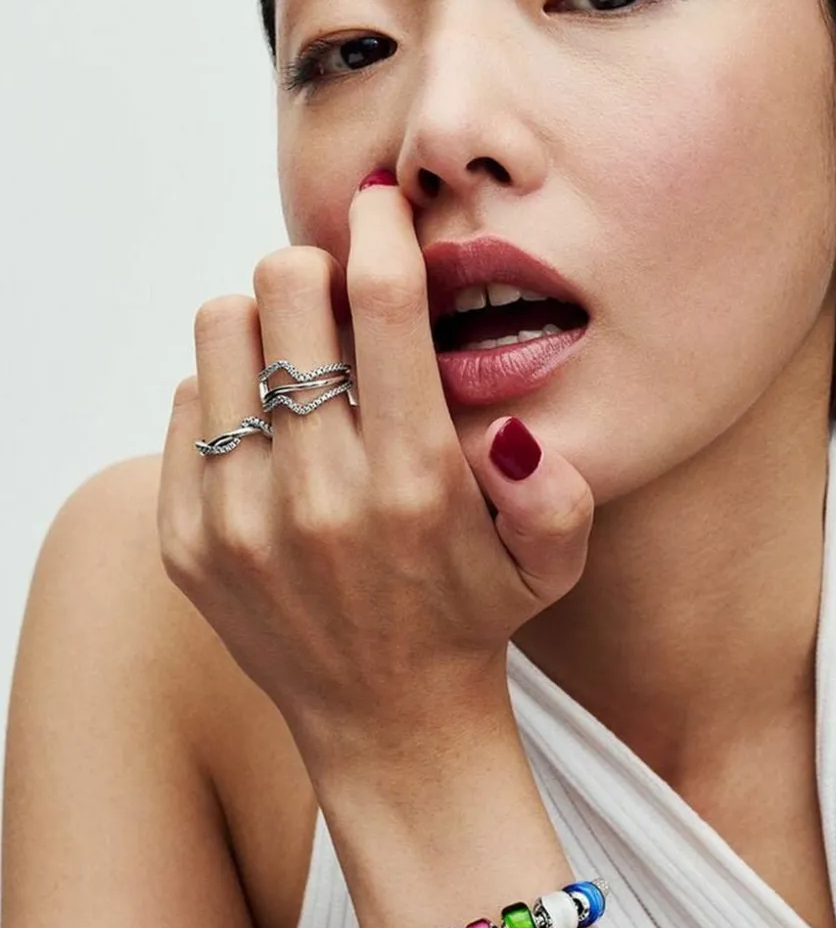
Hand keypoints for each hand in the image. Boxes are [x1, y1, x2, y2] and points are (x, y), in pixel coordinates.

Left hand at [157, 178, 594, 764]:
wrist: (388, 720)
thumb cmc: (471, 618)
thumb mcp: (553, 564)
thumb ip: (559, 489)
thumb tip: (511, 426)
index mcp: (414, 486)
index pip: (385, 309)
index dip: (383, 233)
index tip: (382, 207)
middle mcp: (318, 498)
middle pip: (283, 292)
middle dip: (317, 272)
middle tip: (342, 305)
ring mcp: (240, 519)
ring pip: (220, 330)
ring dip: (265, 323)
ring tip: (302, 366)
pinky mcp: (189, 540)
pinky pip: (184, 402)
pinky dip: (226, 393)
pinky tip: (271, 434)